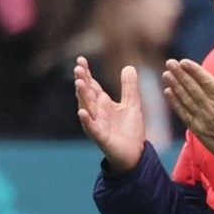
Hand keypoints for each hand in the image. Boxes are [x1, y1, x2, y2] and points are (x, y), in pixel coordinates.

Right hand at [74, 57, 144, 172]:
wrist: (135, 154)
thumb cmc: (130, 131)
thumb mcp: (133, 104)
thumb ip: (129, 87)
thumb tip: (128, 66)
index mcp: (103, 104)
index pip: (92, 85)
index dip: (87, 73)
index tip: (81, 60)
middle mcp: (97, 113)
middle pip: (87, 94)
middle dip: (82, 81)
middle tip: (78, 68)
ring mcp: (97, 124)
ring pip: (87, 108)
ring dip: (82, 96)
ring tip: (79, 83)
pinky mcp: (101, 137)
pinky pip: (92, 128)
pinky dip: (86, 121)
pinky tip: (81, 112)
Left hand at [163, 59, 213, 158]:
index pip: (206, 81)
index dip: (194, 71)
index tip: (184, 62)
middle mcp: (211, 107)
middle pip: (192, 88)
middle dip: (180, 74)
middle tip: (170, 62)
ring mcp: (202, 118)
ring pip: (186, 99)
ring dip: (175, 86)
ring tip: (167, 74)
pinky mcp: (197, 128)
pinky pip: (184, 113)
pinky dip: (175, 102)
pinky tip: (168, 92)